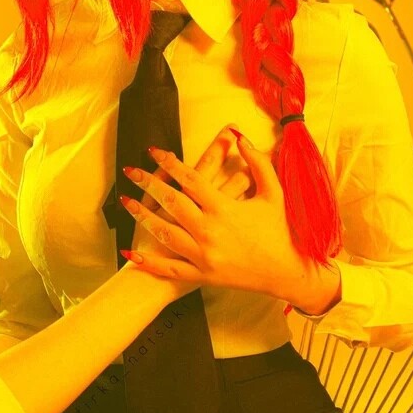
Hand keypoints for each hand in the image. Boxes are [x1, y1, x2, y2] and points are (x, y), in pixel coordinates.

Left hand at [121, 129, 326, 306]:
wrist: (286, 274)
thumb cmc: (279, 231)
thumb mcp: (274, 193)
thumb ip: (258, 163)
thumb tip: (241, 137)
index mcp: (225, 209)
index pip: (190, 179)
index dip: (170, 162)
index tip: (154, 150)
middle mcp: (210, 231)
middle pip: (171, 202)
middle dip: (148, 183)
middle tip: (131, 170)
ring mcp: (204, 256)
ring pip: (165, 233)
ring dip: (143, 216)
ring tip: (126, 201)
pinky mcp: (202, 276)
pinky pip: (170, 269)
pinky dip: (149, 262)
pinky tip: (130, 253)